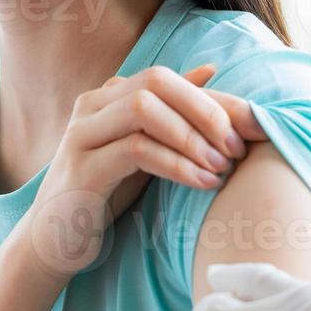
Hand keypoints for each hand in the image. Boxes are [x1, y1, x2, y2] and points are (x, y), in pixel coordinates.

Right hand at [22, 63, 268, 277]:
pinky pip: (135, 150)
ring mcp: (81, 133)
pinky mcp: (81, 167)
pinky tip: (202, 183)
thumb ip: (171, 112)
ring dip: (192, 138)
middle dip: (205, 110)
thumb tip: (210, 70)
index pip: (168, 78)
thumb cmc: (105, 191)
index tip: (254, 127)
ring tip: (221, 167)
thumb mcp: (143, 147)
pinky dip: (176, 164)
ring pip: (144, 110)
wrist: (56, 240)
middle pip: (156, 82)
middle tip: (236, 146)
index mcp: (107, 95)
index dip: (216, 98)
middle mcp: (91, 105)